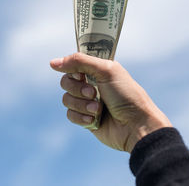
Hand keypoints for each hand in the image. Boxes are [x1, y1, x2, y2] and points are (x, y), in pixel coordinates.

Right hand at [50, 53, 171, 151]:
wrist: (136, 126)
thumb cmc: (126, 95)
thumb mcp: (106, 70)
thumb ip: (79, 62)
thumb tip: (53, 62)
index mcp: (97, 70)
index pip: (73, 64)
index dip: (73, 70)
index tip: (81, 75)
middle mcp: (90, 84)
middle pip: (65, 82)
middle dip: (77, 89)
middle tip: (93, 93)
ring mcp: (87, 102)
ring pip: (66, 99)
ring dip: (82, 105)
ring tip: (98, 109)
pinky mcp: (85, 119)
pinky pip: (70, 115)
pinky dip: (82, 117)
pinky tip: (95, 120)